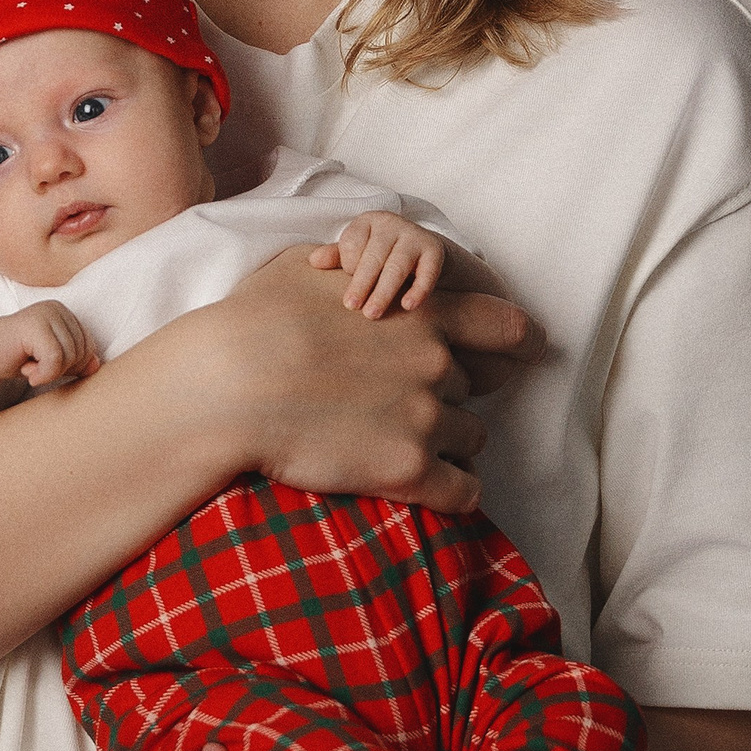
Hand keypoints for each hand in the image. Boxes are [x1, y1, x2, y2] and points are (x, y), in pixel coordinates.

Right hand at [0, 301, 96, 390]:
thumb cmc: (18, 359)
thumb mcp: (53, 362)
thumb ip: (77, 361)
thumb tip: (96, 366)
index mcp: (65, 313)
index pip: (89, 347)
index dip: (70, 366)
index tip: (44, 364)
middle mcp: (57, 308)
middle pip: (81, 352)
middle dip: (60, 370)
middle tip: (34, 366)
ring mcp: (44, 314)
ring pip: (69, 357)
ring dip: (49, 373)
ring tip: (28, 365)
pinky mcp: (33, 326)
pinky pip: (55, 360)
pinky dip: (43, 375)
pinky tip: (26, 371)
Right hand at [217, 251, 534, 511]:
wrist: (226, 386)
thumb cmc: (252, 323)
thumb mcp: (305, 271)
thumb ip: (347, 268)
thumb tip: (345, 259)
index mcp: (421, 312)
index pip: (505, 326)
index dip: (518, 341)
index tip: (525, 351)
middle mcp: (436, 364)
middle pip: (471, 388)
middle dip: (442, 394)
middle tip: (394, 402)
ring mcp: (425, 419)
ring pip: (471, 437)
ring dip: (446, 441)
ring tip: (396, 443)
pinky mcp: (408, 471)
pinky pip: (464, 491)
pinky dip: (454, 492)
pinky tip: (429, 488)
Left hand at [306, 213, 446, 318]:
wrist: (425, 251)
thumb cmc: (382, 255)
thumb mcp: (358, 253)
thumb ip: (336, 257)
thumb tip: (313, 261)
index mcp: (368, 222)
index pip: (352, 243)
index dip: (348, 266)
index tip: (347, 289)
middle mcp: (392, 224)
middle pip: (374, 256)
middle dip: (361, 283)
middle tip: (352, 307)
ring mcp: (415, 236)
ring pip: (397, 265)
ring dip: (384, 291)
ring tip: (372, 314)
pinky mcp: (435, 250)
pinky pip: (427, 271)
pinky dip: (418, 289)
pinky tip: (408, 306)